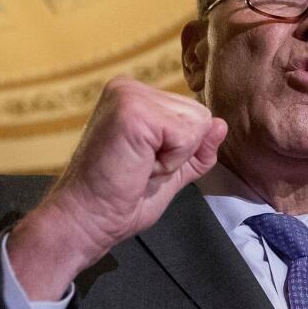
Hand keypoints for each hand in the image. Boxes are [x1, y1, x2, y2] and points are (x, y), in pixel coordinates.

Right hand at [8, 76, 226, 298]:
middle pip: (200, 115)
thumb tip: (221, 124)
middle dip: (180, 153)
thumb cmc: (119, 201)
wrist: (86, 221)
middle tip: (140, 168)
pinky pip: (186, 136)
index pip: (193, 114)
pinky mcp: (133, 111)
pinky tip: (139, 167)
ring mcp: (129, 95)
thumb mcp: (170, 171)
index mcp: (134, 97)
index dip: (181, 151)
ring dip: (174, 158)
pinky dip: (170, 162)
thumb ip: (196, 148)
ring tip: (138, 167)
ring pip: (197, 124)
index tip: (143, 166)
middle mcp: (129, 87)